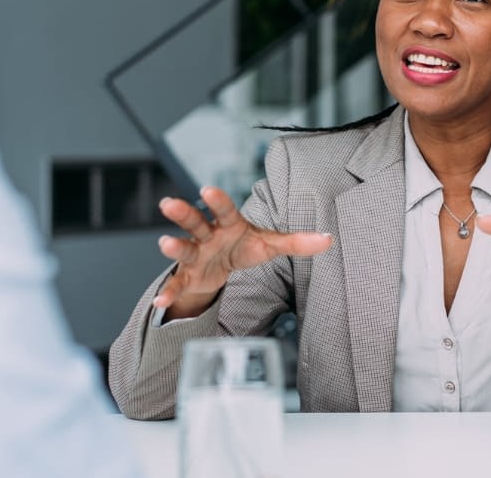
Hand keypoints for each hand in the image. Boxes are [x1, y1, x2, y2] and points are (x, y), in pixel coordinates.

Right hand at [154, 186, 331, 318]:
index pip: (224, 209)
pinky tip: (162, 301)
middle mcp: (208, 235)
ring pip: (184, 248)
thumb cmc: (243, 247)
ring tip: (164, 244)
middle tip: (169, 203)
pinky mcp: (188, 276)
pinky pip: (178, 283)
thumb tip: (329, 239)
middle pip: (195, 222)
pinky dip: (170, 292)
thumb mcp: (269, 244)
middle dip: (183, 212)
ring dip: (173, 247)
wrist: (220, 268)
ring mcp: (196, 255)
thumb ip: (296, 241)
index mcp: (228, 224)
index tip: (208, 188)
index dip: (218, 199)